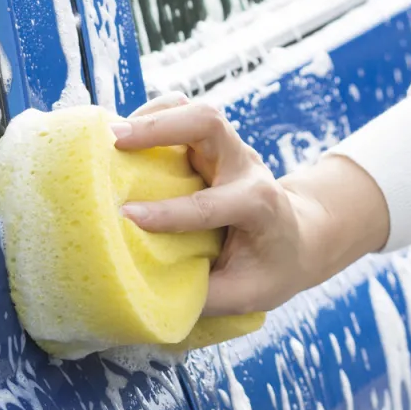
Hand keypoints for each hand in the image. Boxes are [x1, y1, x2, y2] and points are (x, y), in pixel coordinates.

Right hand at [111, 95, 387, 315]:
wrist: (299, 236)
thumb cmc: (272, 267)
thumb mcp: (248, 294)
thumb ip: (204, 297)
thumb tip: (149, 298)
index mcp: (259, 206)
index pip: (212, 203)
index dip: (169, 211)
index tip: (128, 217)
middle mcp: (245, 167)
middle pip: (210, 124)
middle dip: (161, 126)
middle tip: (114, 139)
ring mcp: (229, 149)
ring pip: (195, 112)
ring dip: (153, 116)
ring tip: (111, 133)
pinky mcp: (213, 144)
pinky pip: (184, 115)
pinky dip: (154, 116)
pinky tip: (127, 134)